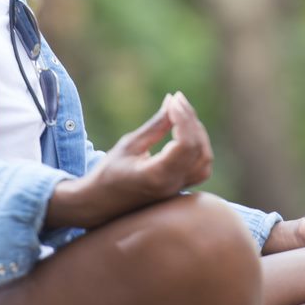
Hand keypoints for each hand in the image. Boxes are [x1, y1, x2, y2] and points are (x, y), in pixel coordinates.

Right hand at [46, 92, 212, 228]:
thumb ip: (156, 125)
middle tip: (176, 100)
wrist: (100, 204)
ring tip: (181, 115)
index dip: (184, 118)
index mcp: (156, 175)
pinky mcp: (179, 188)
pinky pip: (201, 167)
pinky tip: (185, 133)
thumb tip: (173, 101)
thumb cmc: (109, 173)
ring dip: (198, 133)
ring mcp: (178, 189)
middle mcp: (171, 185)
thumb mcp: (129, 145)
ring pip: (205, 159)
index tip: (173, 99)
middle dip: (191, 120)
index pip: (186, 145)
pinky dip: (199, 146)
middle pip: (198, 149)